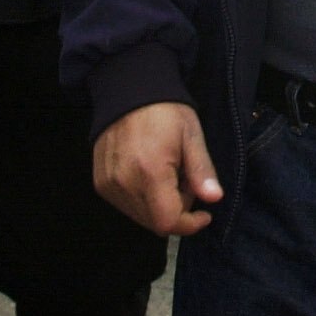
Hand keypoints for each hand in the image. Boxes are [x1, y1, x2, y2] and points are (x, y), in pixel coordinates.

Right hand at [93, 101, 223, 235]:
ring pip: (140, 216)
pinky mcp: (100, 183)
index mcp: (150, 172)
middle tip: (186, 180)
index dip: (189, 224)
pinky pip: (125, 205)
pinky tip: (150, 175)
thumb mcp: (191, 135)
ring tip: (168, 174)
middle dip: (177, 210)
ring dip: (159, 206)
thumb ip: (202, 170)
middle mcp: (125, 184)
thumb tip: (215, 198)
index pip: (168, 222)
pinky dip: (143, 199)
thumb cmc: (164, 110)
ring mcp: (109, 185)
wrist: (128, 90)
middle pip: (155, 223)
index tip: (205, 214)